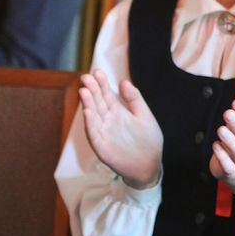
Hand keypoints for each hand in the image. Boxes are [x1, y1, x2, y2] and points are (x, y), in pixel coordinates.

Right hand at [80, 70, 162, 189]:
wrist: (150, 164)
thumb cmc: (148, 140)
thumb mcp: (144, 115)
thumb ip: (134, 99)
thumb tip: (124, 81)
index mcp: (117, 112)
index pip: (106, 95)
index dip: (101, 84)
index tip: (97, 71)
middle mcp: (107, 121)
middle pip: (97, 103)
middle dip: (92, 90)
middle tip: (86, 77)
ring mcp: (103, 134)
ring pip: (93, 117)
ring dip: (87, 104)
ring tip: (84, 91)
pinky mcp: (102, 147)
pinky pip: (94, 134)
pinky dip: (90, 124)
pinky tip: (87, 112)